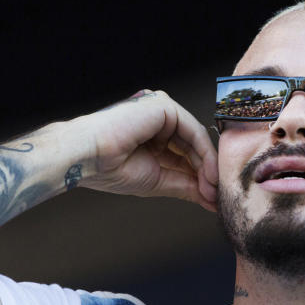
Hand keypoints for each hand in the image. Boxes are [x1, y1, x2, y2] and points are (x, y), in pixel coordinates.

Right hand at [74, 90, 218, 210]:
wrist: (86, 158)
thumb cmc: (109, 169)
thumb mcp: (157, 181)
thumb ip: (186, 186)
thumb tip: (211, 198)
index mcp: (152, 136)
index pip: (185, 156)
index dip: (200, 178)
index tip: (213, 199)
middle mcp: (158, 120)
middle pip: (193, 147)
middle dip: (206, 173)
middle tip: (217, 196)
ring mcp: (161, 111)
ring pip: (195, 139)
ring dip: (208, 166)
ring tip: (213, 189)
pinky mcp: (163, 105)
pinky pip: (192, 130)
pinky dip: (203, 153)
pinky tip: (208, 174)